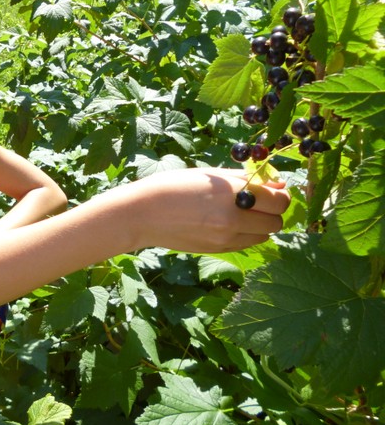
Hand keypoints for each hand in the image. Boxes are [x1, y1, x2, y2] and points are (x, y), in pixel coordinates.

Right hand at [123, 167, 290, 253]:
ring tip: (241, 214)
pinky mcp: (218, 249)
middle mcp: (234, 217)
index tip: (273, 190)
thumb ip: (245, 179)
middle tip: (259, 203)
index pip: (279, 200)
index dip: (280, 195)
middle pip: (277, 221)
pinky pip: (247, 244)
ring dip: (260, 225)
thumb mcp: (210, 175)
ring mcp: (226, 236)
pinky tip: (228, 224)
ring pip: (265, 235)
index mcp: (233, 192)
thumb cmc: (174, 186)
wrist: (143, 213)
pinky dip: (246, 234)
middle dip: (273, 211)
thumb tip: (279, 184)